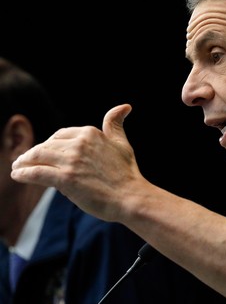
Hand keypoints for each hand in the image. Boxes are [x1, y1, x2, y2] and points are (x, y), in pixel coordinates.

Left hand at [11, 104, 142, 220]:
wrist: (130, 197)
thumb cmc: (127, 172)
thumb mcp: (121, 143)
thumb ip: (115, 124)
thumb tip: (125, 106)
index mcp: (90, 133)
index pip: (60, 135)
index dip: (49, 144)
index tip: (44, 152)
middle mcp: (79, 143)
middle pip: (46, 145)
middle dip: (33, 153)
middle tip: (24, 161)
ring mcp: (72, 161)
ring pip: (38, 157)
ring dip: (24, 162)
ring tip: (17, 168)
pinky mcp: (66, 179)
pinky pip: (37, 173)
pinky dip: (24, 173)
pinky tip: (18, 175)